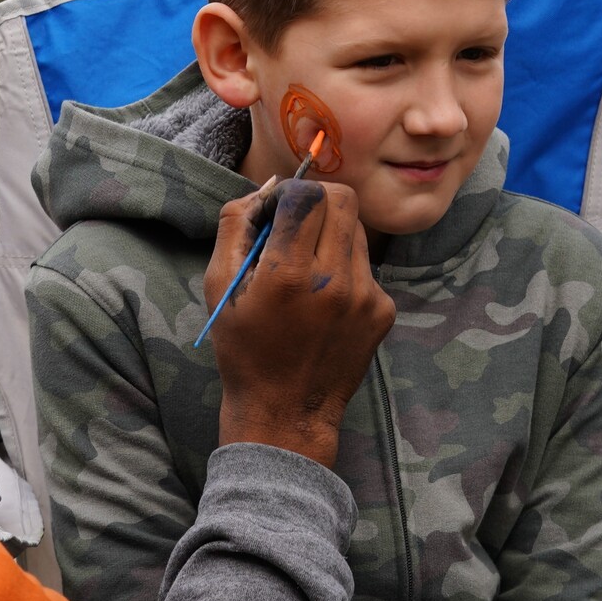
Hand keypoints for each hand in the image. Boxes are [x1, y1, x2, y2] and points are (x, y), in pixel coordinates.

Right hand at [203, 178, 392, 467]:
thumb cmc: (244, 350)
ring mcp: (365, 297)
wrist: (285, 414)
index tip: (277, 213)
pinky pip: (365, 265)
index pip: (307, 194)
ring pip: (357, 229)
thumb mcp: (218, 288)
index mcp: (288, 275)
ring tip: (306, 269)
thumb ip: (236, 226)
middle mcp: (334, 281)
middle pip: (342, 199)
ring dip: (331, 234)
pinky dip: (344, 268)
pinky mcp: (383, 311)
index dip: (289, 193)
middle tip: (296, 226)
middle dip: (317, 200)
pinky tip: (324, 301)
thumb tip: (268, 186)